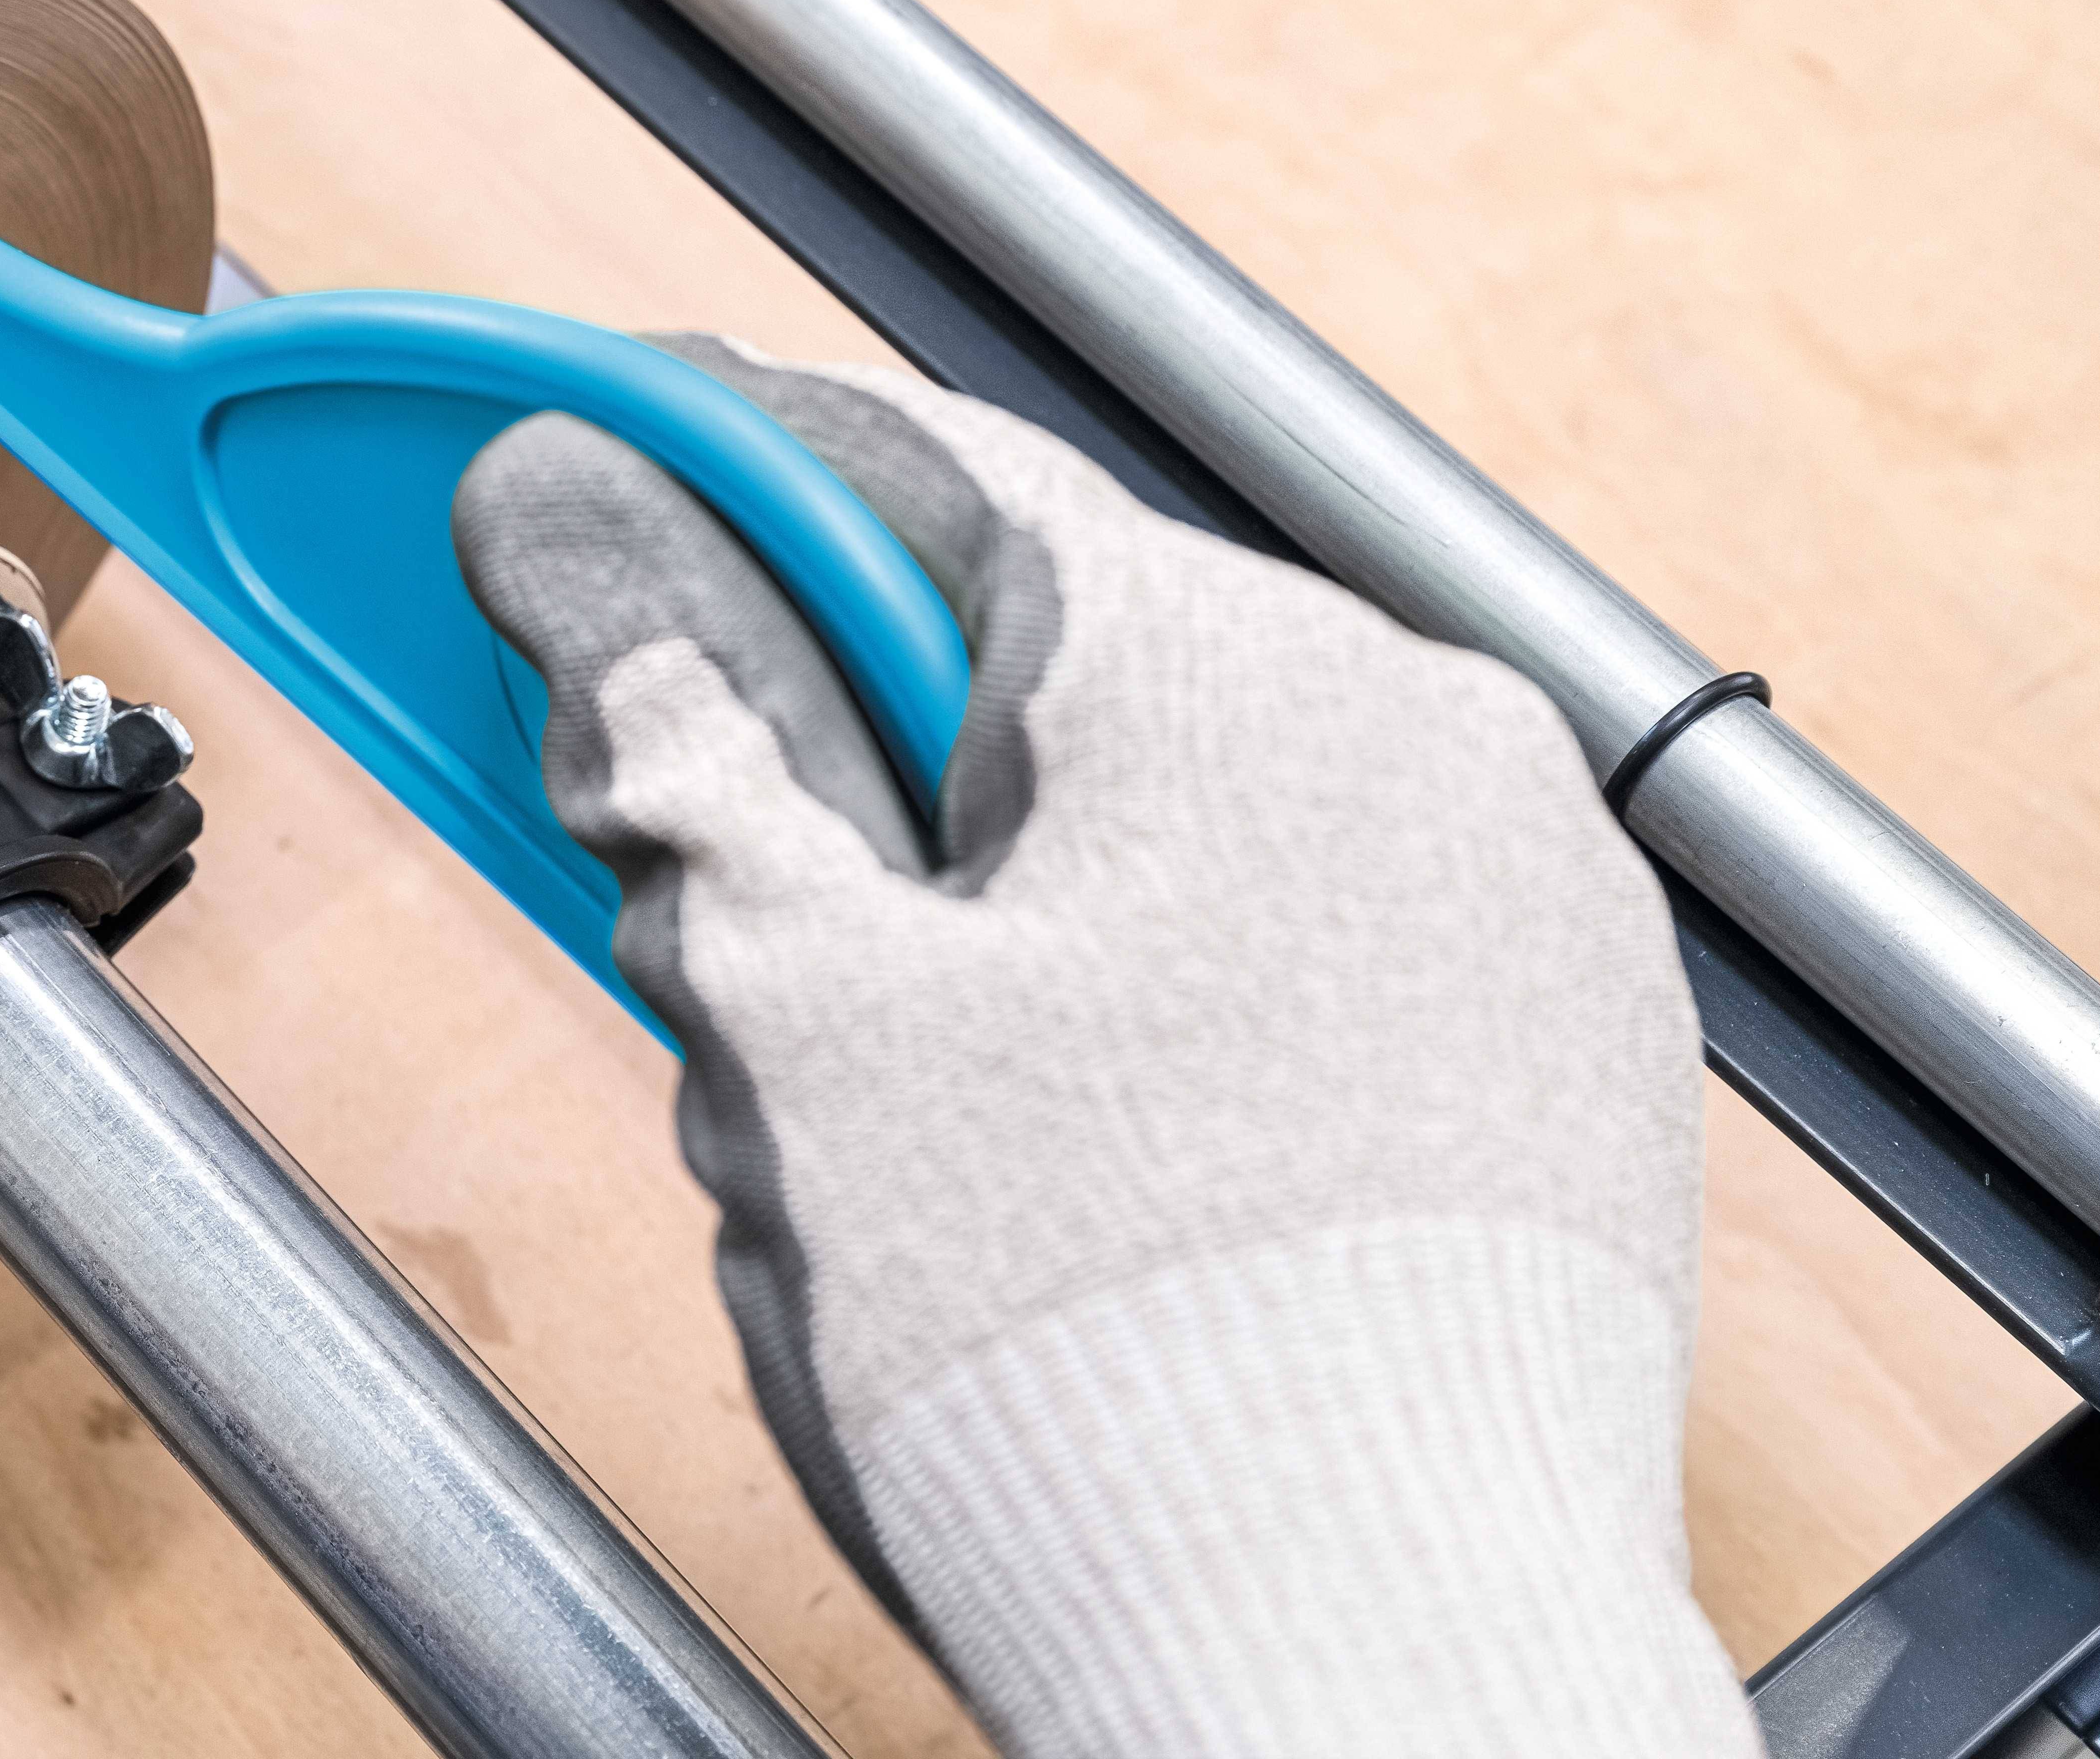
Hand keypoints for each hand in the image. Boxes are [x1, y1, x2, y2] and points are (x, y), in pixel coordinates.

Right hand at [456, 341, 1752, 1757]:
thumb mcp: (795, 1006)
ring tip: (878, 1105)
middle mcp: (1417, 734)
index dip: (686, 467)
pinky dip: (1138, 986)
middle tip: (687, 891)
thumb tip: (565, 518)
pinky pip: (1290, 932)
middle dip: (831, 755)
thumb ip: (674, 729)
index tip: (551, 462)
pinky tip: (1050, 1158)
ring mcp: (1515, 903)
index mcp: (1235, 665)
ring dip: (977, 889)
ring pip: (1157, 804)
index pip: (895, 470)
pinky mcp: (1548, 1061)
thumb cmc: (1090, 1367)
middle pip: (1029, 652)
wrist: (1375, 1686)